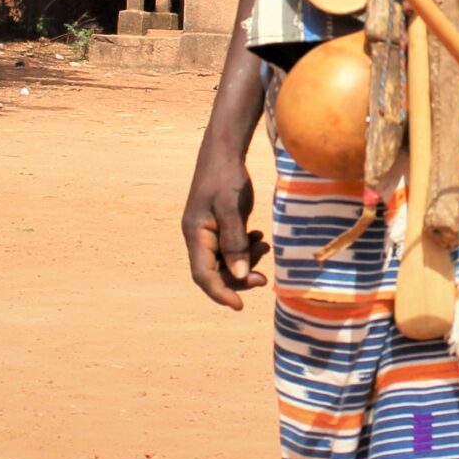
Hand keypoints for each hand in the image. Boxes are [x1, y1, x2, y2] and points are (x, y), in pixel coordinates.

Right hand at [182, 148, 270, 308]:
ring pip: (226, 262)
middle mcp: (199, 237)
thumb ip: (235, 242)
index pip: (203, 275)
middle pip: (216, 272)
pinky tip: (259, 238)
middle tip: (263, 278)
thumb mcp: (231, 208)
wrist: (224, 152)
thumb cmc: (226, 177)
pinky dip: (246, 249)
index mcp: (195, 235)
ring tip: (264, 247)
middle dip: (239, 278)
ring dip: (246, 262)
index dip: (220, 293)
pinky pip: (231, 248)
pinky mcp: (219, 226)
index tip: (240, 306)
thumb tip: (239, 276)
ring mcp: (209, 232)